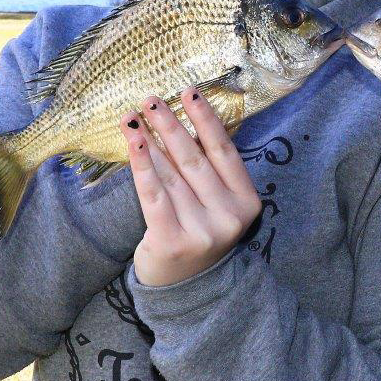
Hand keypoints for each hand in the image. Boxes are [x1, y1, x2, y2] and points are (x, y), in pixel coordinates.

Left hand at [121, 89, 262, 286]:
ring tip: (133, 117)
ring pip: (172, 175)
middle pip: (195, 160)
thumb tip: (183, 120)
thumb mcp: (217, 204)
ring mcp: (202, 231)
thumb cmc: (199, 234)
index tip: (189, 91)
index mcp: (248, 202)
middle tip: (151, 99)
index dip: (206, 119)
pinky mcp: (172, 242)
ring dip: (150, 141)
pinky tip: (134, 143)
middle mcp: (229, 216)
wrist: (186, 289)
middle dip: (171, 124)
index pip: (225, 152)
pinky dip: (142, 166)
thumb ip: (209, 172)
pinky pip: (154, 196)